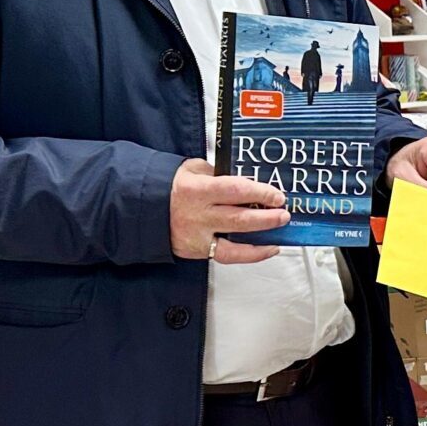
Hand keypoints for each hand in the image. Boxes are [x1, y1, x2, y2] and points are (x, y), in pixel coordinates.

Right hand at [169, 158, 288, 263]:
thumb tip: (246, 179)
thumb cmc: (170, 186)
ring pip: (235, 243)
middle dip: (267, 218)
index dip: (260, 193)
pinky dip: (250, 254)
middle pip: (239, 219)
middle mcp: (197, 215)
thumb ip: (219, 174)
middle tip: (284, 214)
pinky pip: (227, 256)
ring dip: (262, 238)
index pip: (235, 191)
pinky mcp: (197, 251)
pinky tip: (266, 248)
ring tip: (279, 231)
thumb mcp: (193, 169)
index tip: (276, 195)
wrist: (143, 208)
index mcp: (197, 190)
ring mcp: (197, 236)